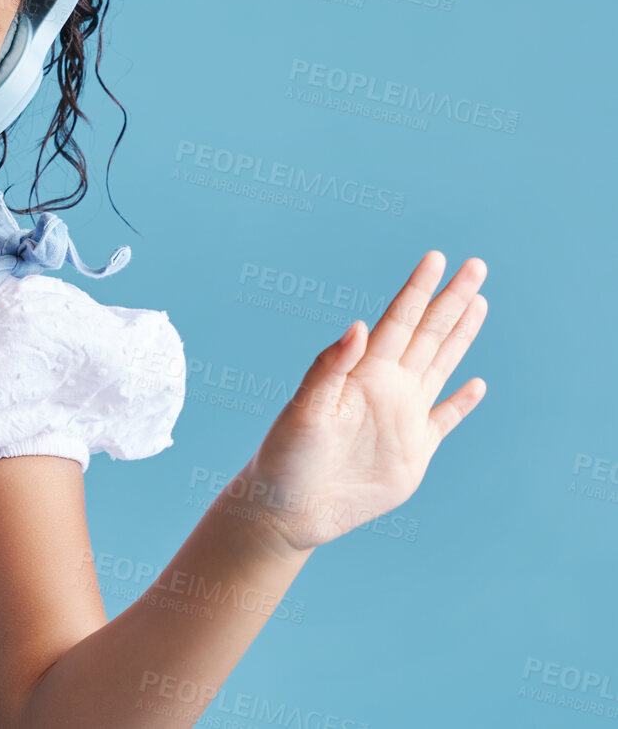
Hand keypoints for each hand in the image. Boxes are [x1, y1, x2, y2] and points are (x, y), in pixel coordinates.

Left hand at [236, 250, 488, 553]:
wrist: (289, 507)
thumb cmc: (286, 456)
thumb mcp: (304, 409)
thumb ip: (330, 368)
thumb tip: (360, 326)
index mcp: (362, 373)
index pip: (398, 321)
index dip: (419, 290)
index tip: (438, 258)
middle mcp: (387, 387)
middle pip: (427, 334)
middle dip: (452, 300)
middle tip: (476, 265)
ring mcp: (402, 418)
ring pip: (440, 365)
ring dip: (460, 336)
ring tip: (479, 303)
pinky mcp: (413, 452)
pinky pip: (445, 420)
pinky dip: (462, 403)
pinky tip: (477, 384)